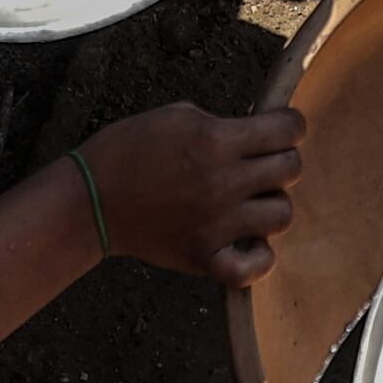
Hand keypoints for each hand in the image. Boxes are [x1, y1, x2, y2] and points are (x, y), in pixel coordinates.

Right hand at [78, 102, 303, 284]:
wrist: (91, 200)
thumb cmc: (128, 151)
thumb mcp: (176, 115)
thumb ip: (221, 123)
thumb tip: (256, 130)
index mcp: (215, 139)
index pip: (286, 129)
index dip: (290, 125)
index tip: (283, 129)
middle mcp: (222, 181)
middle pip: (291, 169)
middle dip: (282, 161)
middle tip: (262, 164)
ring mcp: (216, 223)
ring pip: (282, 215)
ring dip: (271, 205)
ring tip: (250, 202)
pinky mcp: (204, 256)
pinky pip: (254, 267)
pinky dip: (259, 257)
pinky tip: (247, 241)